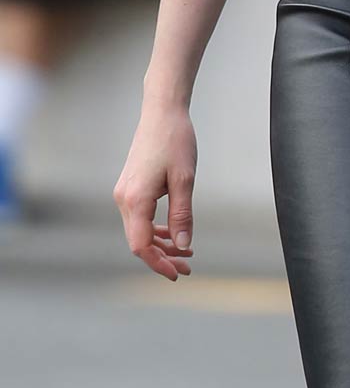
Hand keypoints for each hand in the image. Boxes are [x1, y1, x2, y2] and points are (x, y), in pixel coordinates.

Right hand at [114, 97, 196, 281]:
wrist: (162, 113)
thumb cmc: (175, 142)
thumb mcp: (184, 181)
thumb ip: (182, 215)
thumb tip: (183, 245)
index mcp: (135, 199)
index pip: (141, 245)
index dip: (158, 263)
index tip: (178, 273)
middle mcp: (123, 199)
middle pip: (139, 241)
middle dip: (162, 257)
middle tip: (188, 267)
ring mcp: (124, 193)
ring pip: (139, 230)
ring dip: (161, 245)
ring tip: (186, 253)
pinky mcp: (130, 187)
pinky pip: (140, 217)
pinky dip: (157, 229)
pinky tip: (175, 234)